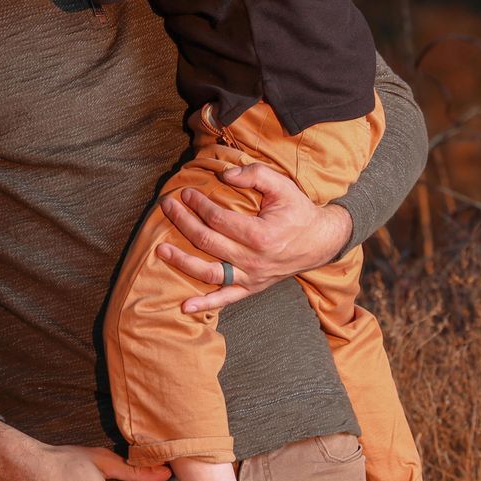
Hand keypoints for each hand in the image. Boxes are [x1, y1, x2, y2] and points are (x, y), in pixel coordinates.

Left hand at [157, 164, 354, 313]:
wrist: (320, 241)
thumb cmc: (298, 211)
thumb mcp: (282, 185)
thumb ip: (254, 175)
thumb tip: (224, 175)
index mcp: (260, 234)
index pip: (218, 219)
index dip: (198, 204)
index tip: (185, 192)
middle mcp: (253, 260)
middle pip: (207, 241)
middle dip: (183, 222)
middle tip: (166, 206)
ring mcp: (251, 277)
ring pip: (209, 273)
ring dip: (182, 262)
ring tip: (160, 250)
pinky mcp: (251, 288)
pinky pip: (225, 299)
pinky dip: (205, 305)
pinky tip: (185, 306)